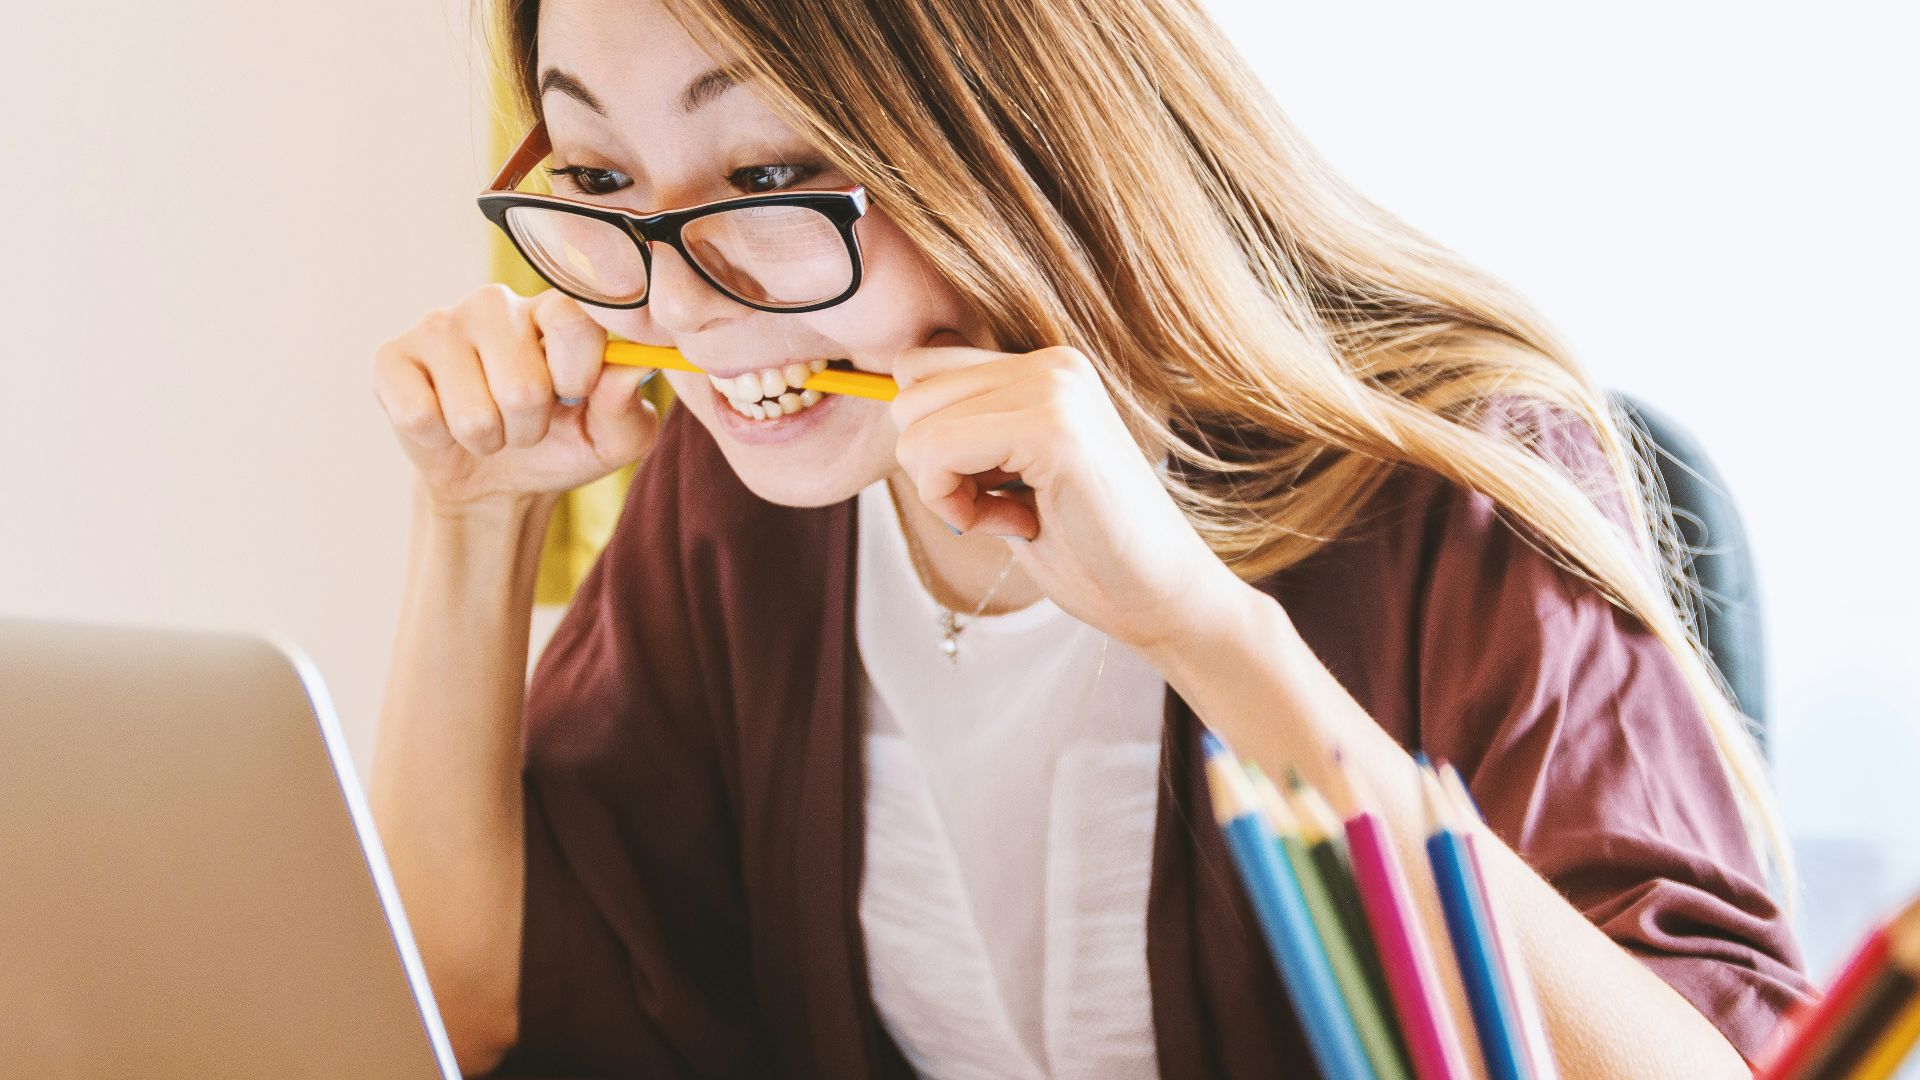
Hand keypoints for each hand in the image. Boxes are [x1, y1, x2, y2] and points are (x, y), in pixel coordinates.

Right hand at [371, 284, 661, 510]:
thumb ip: (627, 406)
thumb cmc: (561, 445)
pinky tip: (443, 423)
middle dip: (529, 428)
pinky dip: (439, 440)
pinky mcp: (392, 357)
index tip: (575, 396)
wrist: (495, 480)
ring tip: (488, 428)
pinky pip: (419, 415)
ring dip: (487, 440)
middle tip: (525, 424)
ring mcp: (440, 325)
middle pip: (522, 385)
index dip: (578, 375)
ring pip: (473, 412)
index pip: (573, 320)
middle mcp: (496, 304)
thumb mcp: (612, 439)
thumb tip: (630, 368)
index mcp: (554, 309)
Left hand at [889, 331, 1251, 652]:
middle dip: (932, 467)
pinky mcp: (1053, 429)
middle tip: (998, 508)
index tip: (985, 488)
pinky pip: (937, 452)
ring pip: (915, 425)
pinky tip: (1014, 525)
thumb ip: (967, 431)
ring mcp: (1055, 388)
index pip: (920, 369)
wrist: (1161, 598)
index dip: (929, 442)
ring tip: (1012, 515)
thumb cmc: (1085, 548)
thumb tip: (892, 401)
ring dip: (944, 490)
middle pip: (907, 394)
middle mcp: (1051, 363)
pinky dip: (955, 505)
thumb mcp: (1010, 474)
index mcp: (1045, 367)